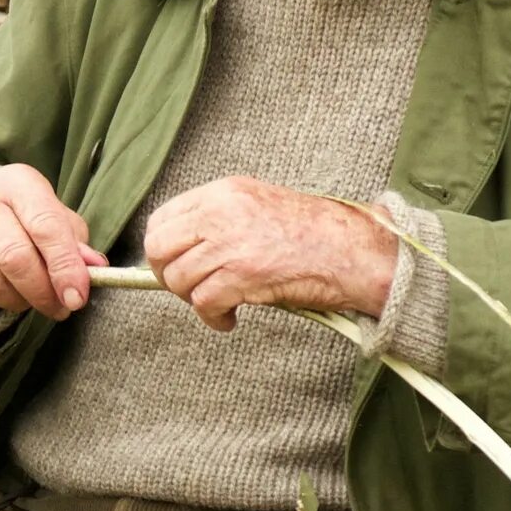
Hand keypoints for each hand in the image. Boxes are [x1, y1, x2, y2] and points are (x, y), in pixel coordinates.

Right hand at [0, 164, 107, 319]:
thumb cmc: (23, 215)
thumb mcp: (55, 217)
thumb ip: (75, 244)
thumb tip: (94, 270)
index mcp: (18, 182)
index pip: (45, 227)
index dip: (64, 267)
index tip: (77, 298)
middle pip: (14, 260)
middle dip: (43, 293)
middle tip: (59, 307)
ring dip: (18, 302)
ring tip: (30, 297)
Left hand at [142, 176, 396, 330]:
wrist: (352, 250)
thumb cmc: (311, 233)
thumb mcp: (257, 206)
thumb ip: (218, 220)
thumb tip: (178, 250)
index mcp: (223, 192)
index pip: (161, 219)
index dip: (162, 249)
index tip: (175, 265)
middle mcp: (221, 212)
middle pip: (158, 249)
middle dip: (168, 275)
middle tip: (191, 289)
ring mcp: (230, 243)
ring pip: (178, 279)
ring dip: (194, 300)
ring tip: (220, 304)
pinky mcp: (242, 275)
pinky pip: (203, 304)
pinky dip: (213, 319)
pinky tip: (230, 319)